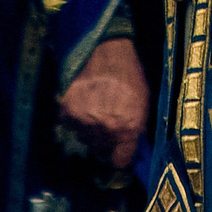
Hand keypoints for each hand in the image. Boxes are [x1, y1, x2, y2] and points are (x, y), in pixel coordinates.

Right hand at [58, 37, 151, 168]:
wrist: (106, 50)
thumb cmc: (130, 75)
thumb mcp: (143, 103)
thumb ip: (135, 128)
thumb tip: (128, 146)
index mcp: (127, 128)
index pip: (120, 160)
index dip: (119, 156)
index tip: (118, 152)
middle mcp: (105, 129)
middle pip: (100, 149)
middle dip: (104, 138)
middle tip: (106, 119)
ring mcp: (84, 121)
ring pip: (83, 137)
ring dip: (88, 128)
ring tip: (95, 108)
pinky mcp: (68, 111)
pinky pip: (69, 125)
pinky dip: (74, 117)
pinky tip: (83, 102)